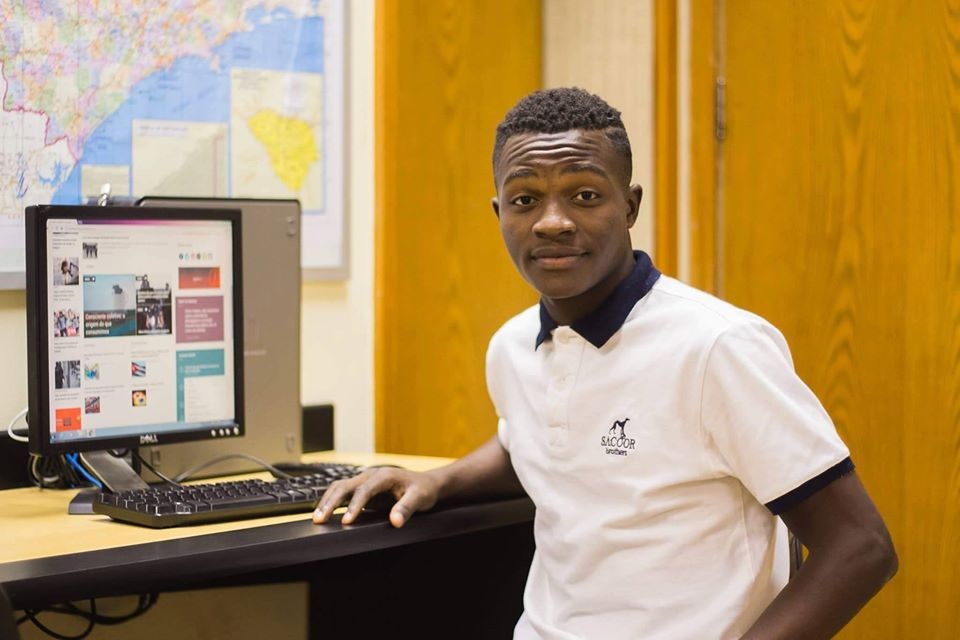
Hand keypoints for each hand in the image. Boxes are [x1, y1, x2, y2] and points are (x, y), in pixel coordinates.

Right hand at [312, 467, 439, 527]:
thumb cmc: (423, 489)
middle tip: (319, 519)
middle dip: (331, 502)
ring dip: (327, 501)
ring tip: (317, 517)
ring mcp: (365, 480)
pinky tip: (324, 512)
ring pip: (340, 487)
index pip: (364, 490)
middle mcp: (371, 475)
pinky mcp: (362, 488)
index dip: (354, 506)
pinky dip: (331, 501)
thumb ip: (407, 508)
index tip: (346, 521)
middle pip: (345, 486)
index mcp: (384, 475)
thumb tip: (395, 521)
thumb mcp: (420, 498)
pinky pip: (343, 492)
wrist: (425, 483)